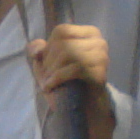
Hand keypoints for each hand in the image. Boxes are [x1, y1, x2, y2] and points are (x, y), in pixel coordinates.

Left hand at [26, 23, 115, 138]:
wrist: (81, 107)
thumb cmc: (64, 82)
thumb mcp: (46, 62)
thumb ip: (38, 50)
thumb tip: (36, 49)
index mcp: (89, 33)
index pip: (61, 31)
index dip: (48, 47)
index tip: (46, 63)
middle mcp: (99, 42)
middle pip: (63, 43)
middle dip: (48, 62)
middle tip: (46, 76)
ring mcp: (102, 57)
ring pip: (68, 53)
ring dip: (52, 71)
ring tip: (48, 82)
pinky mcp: (101, 73)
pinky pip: (75, 68)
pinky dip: (57, 78)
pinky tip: (50, 86)